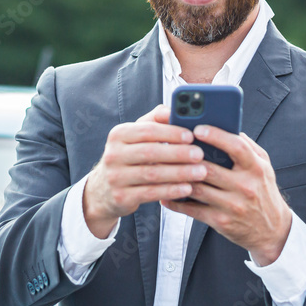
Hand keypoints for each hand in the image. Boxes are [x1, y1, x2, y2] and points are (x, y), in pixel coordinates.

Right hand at [83, 105, 206, 238]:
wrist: (104, 189)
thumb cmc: (129, 156)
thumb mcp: (136, 136)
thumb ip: (155, 120)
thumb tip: (175, 109)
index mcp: (118, 134)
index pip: (147, 130)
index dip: (170, 132)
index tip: (191, 135)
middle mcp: (113, 154)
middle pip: (150, 152)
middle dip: (178, 153)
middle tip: (200, 154)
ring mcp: (115, 177)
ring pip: (152, 174)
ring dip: (179, 173)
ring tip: (201, 172)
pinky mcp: (121, 197)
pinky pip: (150, 193)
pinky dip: (171, 190)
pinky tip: (187, 188)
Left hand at [161, 125, 292, 264]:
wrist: (272, 231)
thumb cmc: (263, 192)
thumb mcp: (263, 166)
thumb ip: (247, 146)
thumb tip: (225, 126)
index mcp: (256, 168)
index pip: (236, 147)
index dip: (215, 135)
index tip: (197, 128)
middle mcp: (245, 187)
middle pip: (209, 169)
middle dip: (187, 158)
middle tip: (170, 146)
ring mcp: (233, 206)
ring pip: (197, 189)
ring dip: (177, 178)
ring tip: (162, 168)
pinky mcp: (221, 221)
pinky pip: (192, 209)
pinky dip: (176, 201)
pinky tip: (166, 194)